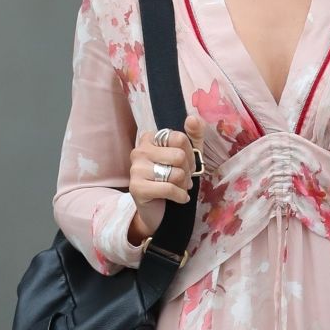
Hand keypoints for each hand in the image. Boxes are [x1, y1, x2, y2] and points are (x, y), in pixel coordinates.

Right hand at [128, 113, 204, 244]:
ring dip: (184, 185)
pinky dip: (180, 196)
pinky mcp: (137, 187)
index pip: (179, 138)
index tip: (187, 165)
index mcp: (150, 138)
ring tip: (180, 188)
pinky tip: (180, 198)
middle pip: (178, 155)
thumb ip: (194, 135)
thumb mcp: (188, 156)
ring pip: (175, 173)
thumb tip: (192, 118)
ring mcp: (135, 169)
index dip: (190, 154)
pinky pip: (169, 188)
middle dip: (187, 171)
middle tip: (184, 179)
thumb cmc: (173, 180)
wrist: (159, 211)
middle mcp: (139, 150)